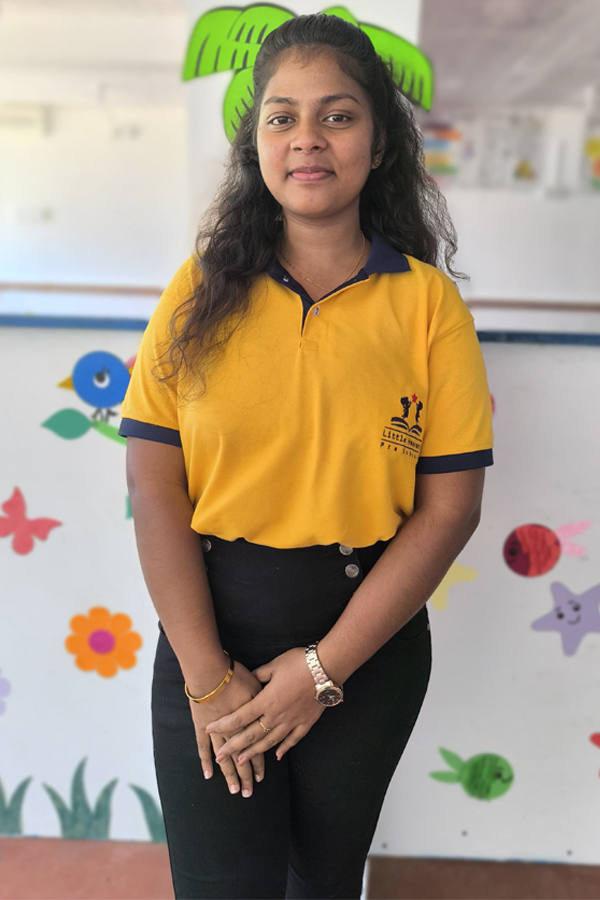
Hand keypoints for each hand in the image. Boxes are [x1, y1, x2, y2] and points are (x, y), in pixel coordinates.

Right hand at [188, 660, 264, 796]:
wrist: (210, 671)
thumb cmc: (235, 674)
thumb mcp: (259, 680)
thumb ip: (266, 694)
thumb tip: (274, 699)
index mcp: (252, 719)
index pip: (258, 745)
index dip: (259, 761)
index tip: (261, 776)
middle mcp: (236, 729)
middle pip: (243, 756)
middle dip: (245, 775)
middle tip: (248, 792)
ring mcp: (217, 729)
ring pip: (225, 756)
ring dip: (229, 774)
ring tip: (233, 789)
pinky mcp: (202, 725)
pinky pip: (203, 746)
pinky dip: (205, 760)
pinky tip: (208, 774)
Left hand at [205, 647, 324, 764]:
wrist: (326, 668)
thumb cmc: (299, 663)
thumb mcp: (274, 665)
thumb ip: (259, 674)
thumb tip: (249, 678)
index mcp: (266, 700)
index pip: (240, 717)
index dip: (223, 724)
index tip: (209, 729)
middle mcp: (276, 715)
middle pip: (251, 736)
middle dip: (233, 747)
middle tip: (220, 757)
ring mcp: (292, 722)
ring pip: (269, 742)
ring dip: (254, 753)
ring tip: (241, 762)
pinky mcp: (305, 723)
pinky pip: (292, 740)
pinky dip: (283, 749)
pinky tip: (276, 756)